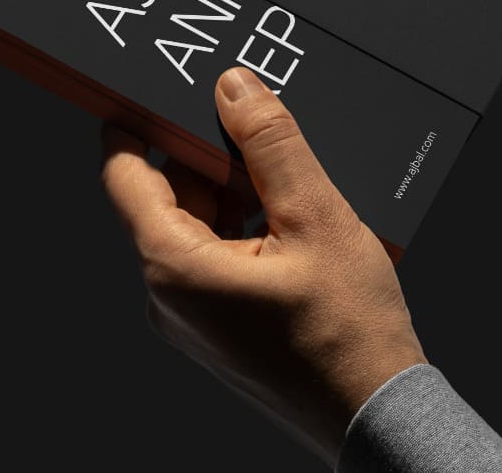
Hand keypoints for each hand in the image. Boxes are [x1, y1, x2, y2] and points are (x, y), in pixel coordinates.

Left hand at [101, 66, 425, 465]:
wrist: (377, 414)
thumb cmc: (349, 333)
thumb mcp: (316, 217)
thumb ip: (270, 144)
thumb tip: (234, 87)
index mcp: (174, 268)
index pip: (124, 175)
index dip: (137, 125)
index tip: (153, 90)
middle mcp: (168, 298)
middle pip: (169, 199)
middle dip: (211, 159)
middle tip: (256, 125)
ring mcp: (191, 320)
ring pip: (197, 228)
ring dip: (236, 196)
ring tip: (290, 184)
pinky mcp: (217, 331)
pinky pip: (214, 260)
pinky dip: (245, 230)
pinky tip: (292, 224)